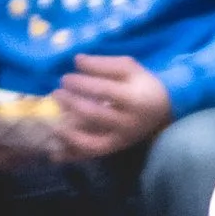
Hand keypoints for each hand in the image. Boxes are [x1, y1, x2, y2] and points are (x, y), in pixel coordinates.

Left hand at [51, 53, 172, 157]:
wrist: (162, 111)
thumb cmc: (142, 85)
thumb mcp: (129, 68)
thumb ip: (103, 64)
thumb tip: (76, 60)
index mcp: (133, 98)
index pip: (104, 91)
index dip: (82, 84)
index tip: (65, 78)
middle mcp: (127, 123)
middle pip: (95, 115)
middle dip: (72, 104)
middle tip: (56, 94)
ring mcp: (120, 140)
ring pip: (91, 143)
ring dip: (68, 135)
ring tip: (52, 124)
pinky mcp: (113, 149)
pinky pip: (90, 155)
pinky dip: (71, 156)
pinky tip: (54, 153)